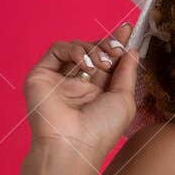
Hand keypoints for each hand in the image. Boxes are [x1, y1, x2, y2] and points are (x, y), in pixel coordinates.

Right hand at [24, 20, 139, 170]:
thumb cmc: (102, 129)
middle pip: (93, 50)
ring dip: (93, 50)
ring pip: (76, 47)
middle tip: (116, 49)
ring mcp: (59, 79)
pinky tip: (84, 65)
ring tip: (100, 66)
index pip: (106, 59)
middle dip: (107, 45)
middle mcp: (78, 84)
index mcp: (98, 91)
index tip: (128, 30)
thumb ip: (127, 72)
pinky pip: (57, 49)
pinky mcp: (42, 75)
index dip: (116, 43)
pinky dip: (74, 50)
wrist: (74, 144)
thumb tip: (132, 50)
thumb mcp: (124, 99)